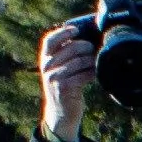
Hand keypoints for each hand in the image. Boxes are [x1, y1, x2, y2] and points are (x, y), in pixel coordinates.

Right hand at [38, 17, 101, 137]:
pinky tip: (96, 73)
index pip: (50, 40)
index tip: (76, 30)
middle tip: (93, 48)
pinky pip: (84, 75)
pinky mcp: (65, 88)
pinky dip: (93, 73)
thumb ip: (65, 54)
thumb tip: (87, 37)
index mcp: (45, 59)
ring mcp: (54, 78)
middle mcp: (47, 67)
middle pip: (70, 49)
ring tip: (97, 61)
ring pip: (79, 62)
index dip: (63, 33)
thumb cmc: (65, 85)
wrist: (61, 111)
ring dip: (92, 60)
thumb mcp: (59, 68)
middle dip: (86, 47)